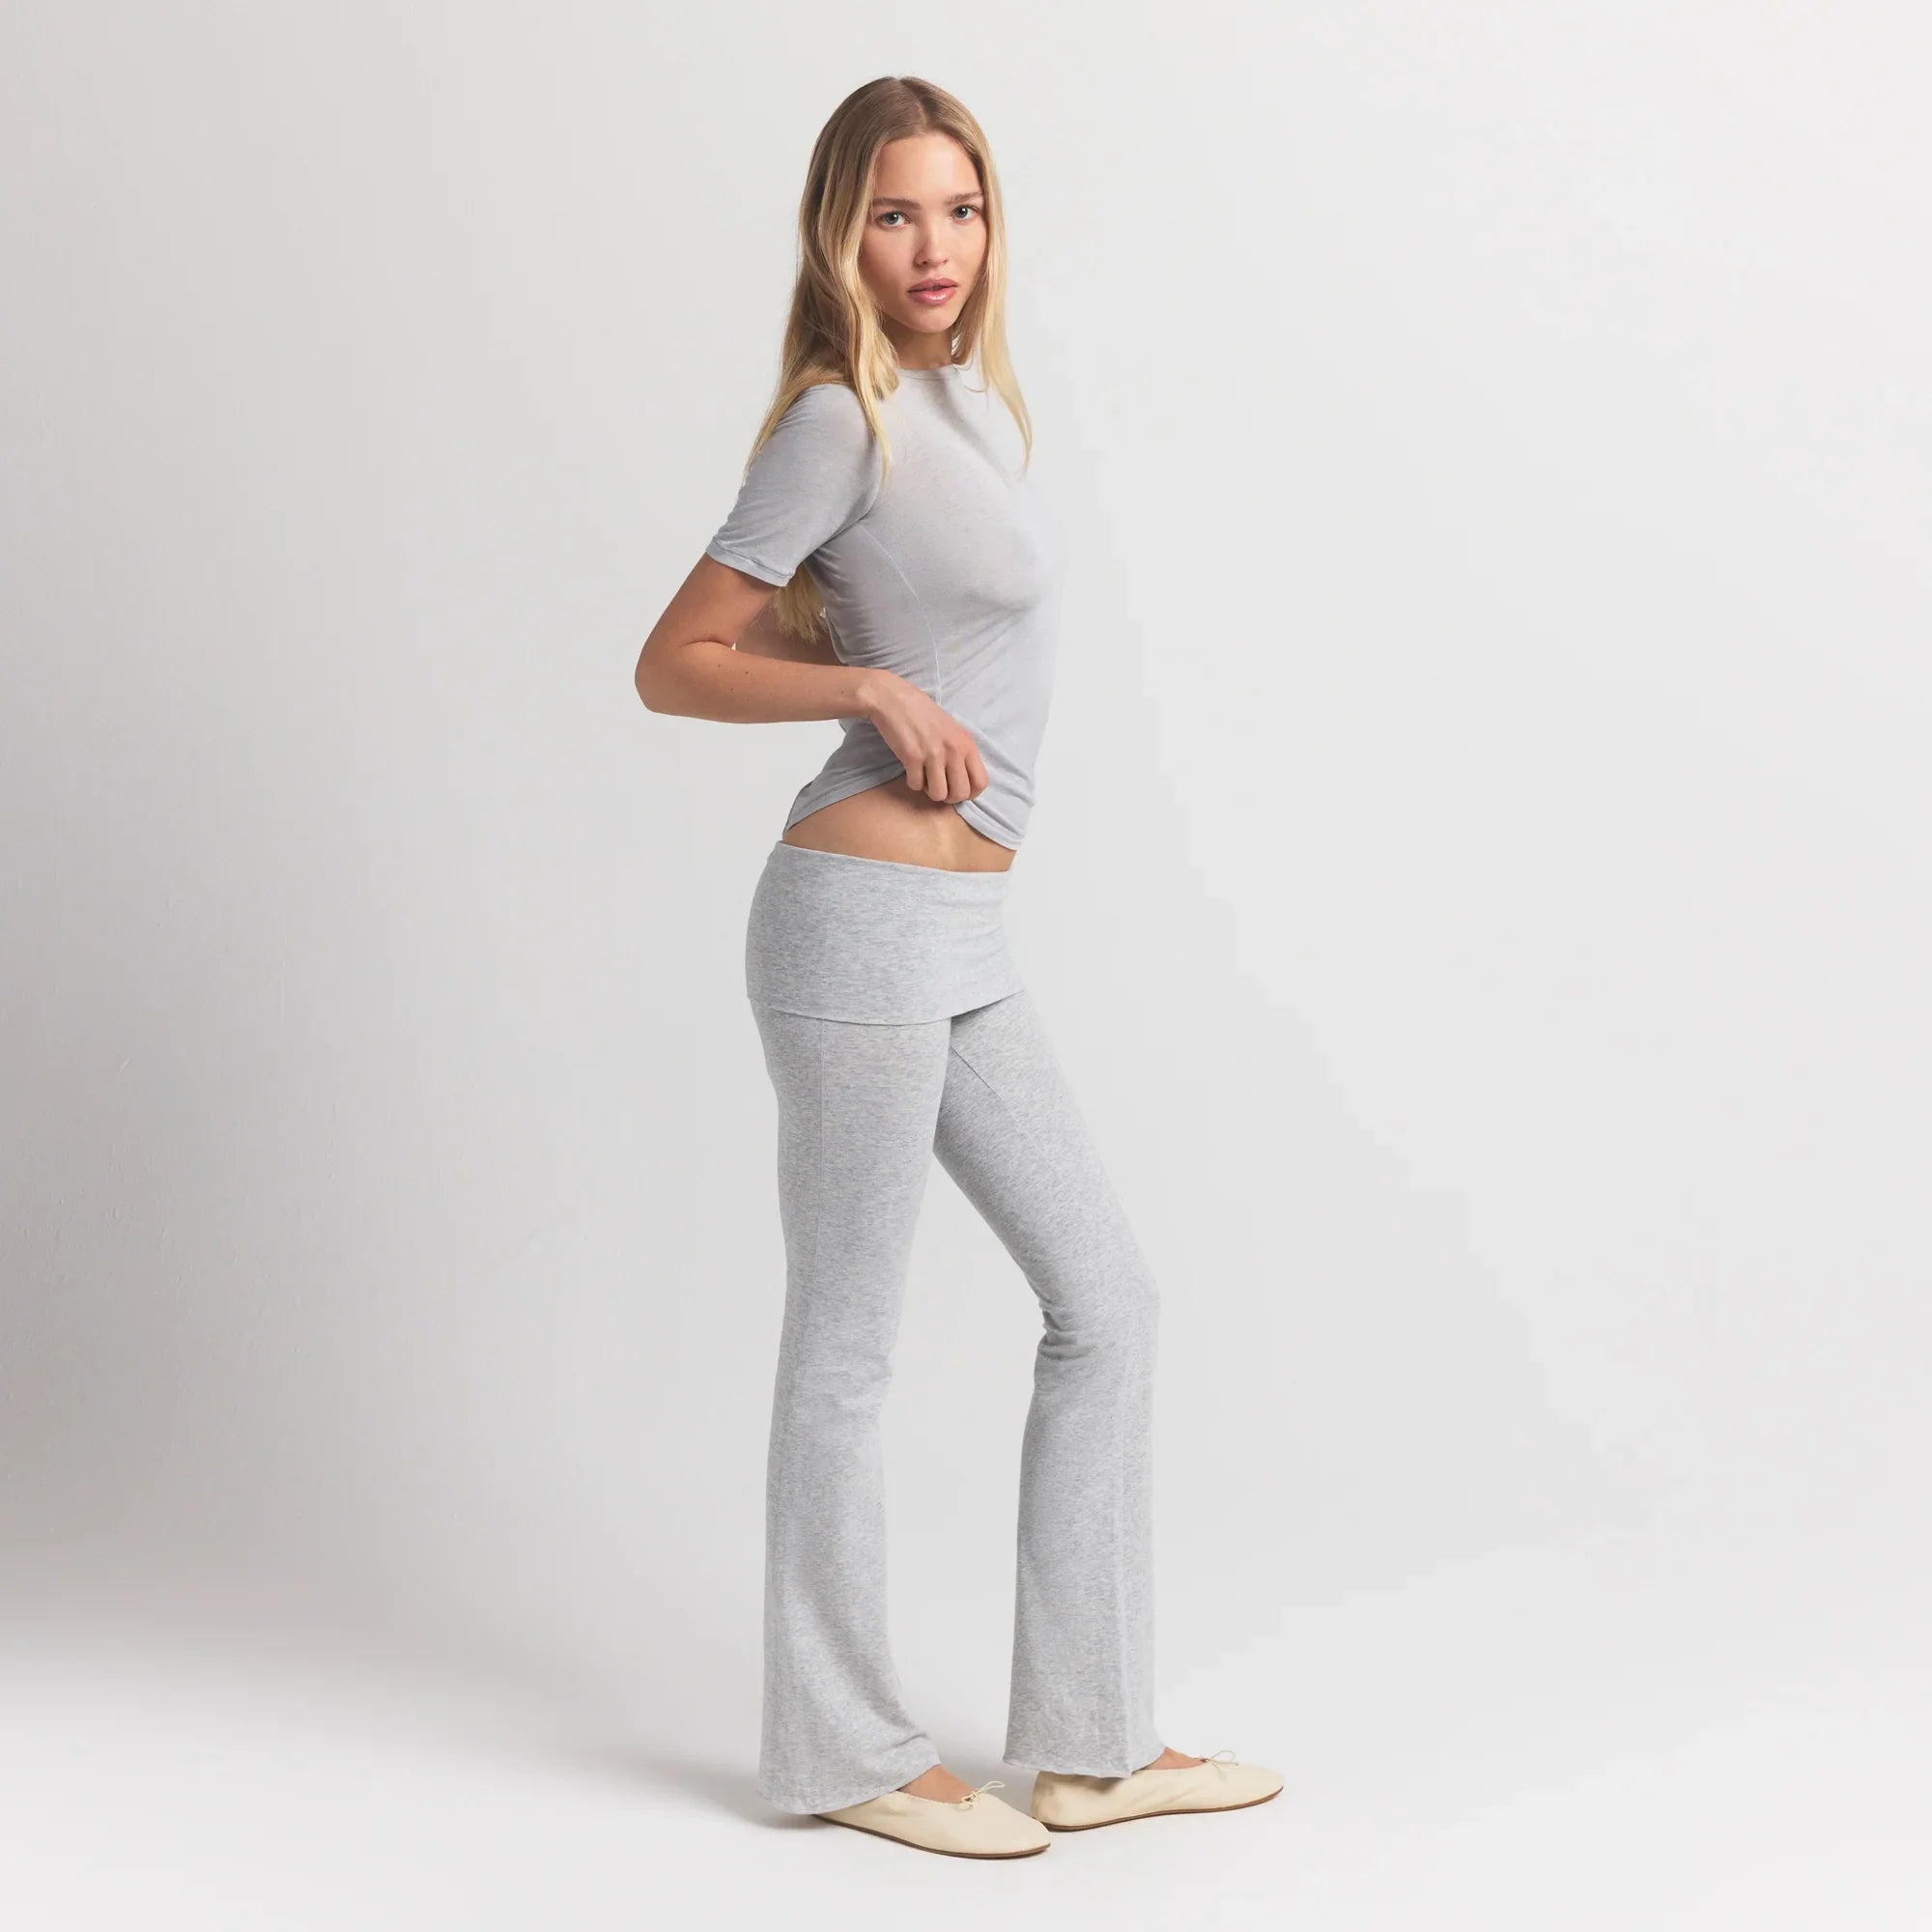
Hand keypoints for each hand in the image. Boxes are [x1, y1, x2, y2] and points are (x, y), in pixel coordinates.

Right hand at [862, 671, 990, 805]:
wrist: (894, 699)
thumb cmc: (923, 714)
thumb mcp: (952, 729)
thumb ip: (961, 752)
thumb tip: (964, 781)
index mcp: (966, 743)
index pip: (981, 782)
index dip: (970, 793)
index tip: (956, 789)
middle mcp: (954, 750)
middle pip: (961, 793)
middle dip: (948, 796)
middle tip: (938, 786)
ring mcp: (933, 754)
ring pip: (939, 794)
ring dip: (929, 790)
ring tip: (924, 777)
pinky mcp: (913, 757)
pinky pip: (916, 785)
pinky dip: (912, 782)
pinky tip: (910, 769)